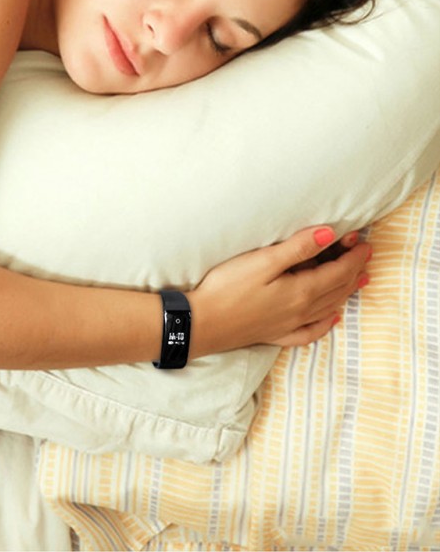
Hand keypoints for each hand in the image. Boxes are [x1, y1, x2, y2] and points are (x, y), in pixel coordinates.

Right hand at [187, 226, 370, 353]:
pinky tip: (330, 318)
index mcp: (300, 290)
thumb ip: (297, 248)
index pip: (337, 271)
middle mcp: (301, 311)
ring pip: (328, 308)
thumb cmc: (227, 287)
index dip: (354, 256)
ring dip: (346, 293)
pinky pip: (310, 332)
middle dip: (354, 271)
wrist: (202, 323)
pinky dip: (325, 324)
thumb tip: (329, 234)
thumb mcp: (263, 261)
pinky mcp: (275, 334)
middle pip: (336, 289)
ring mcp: (288, 325)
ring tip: (359, 281)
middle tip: (366, 257)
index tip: (365, 243)